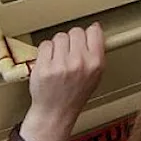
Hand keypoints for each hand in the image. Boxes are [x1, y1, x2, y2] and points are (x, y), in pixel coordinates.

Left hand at [22, 23, 104, 140]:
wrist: (56, 112)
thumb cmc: (75, 94)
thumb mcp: (96, 75)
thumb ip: (96, 53)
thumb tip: (95, 28)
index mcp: (95, 64)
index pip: (93, 31)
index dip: (87, 34)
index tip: (84, 38)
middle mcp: (79, 63)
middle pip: (75, 31)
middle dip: (71, 40)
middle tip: (69, 53)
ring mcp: (61, 65)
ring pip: (59, 37)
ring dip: (57, 45)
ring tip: (59, 59)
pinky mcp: (44, 67)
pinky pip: (45, 45)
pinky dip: (45, 52)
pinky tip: (49, 62)